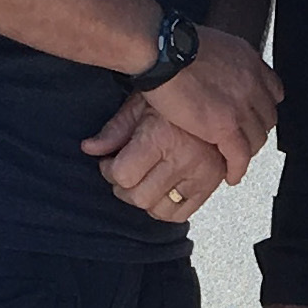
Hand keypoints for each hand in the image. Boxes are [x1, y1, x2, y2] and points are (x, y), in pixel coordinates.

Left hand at [81, 95, 230, 223]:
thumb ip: (115, 130)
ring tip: (143, 180)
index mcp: (162, 138)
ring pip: (158, 209)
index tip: (109, 162)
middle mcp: (183, 160)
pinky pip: (181, 214)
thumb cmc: (176, 94)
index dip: (109, 170)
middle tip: (124, 172)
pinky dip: (166, 208)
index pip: (123, 175)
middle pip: (138, 197)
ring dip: (144, 199)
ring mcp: (200, 175)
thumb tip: (89, 148)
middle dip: (123, 187)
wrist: (218, 93)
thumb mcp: (141, 105)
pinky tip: (161, 190)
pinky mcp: (211, 184)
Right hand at [133, 22, 281, 178]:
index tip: (255, 115)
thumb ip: (222, 61)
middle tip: (243, 140)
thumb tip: (215, 70)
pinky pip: (240, 155)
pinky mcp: (226, 126)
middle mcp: (251, 82)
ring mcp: (241, 105)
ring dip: (247, 151)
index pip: (272, 90)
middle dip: (256, 131)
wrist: (162, 52)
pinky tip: (231, 174)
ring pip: (257, 138)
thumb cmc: (172, 45)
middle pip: (267, 117)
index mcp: (248, 60)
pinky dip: (237, 168)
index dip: (263, 107)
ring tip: (235, 159)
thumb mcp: (210, 44)